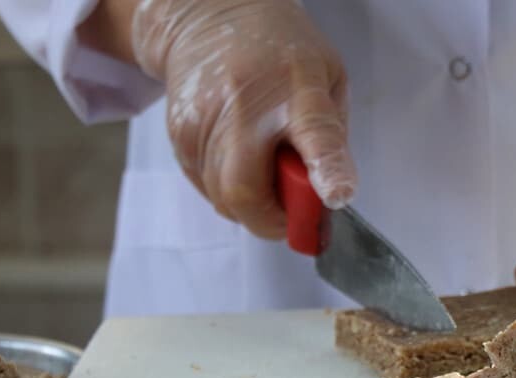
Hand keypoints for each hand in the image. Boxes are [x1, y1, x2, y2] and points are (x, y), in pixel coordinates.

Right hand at [132, 0, 355, 238]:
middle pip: (246, 190)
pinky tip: (239, 155)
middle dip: (271, 219)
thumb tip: (328, 198)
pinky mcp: (178, 134)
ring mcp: (204, 121)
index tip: (336, 196)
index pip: (314, 134)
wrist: (209, 16)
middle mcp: (245, 105)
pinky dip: (227, 189)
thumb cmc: (280, 51)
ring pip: (223, 199)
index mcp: (297, 88)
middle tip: (290, 210)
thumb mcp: (327, 78)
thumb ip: (331, 140)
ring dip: (251, 202)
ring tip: (264, 165)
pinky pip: (206, 189)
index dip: (326, 171)